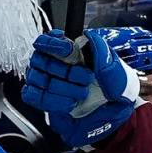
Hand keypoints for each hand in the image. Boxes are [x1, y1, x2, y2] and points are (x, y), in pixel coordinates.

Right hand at [22, 28, 139, 146]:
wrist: (114, 115)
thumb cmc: (115, 90)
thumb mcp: (116, 71)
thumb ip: (103, 54)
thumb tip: (89, 37)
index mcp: (69, 51)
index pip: (47, 40)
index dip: (53, 44)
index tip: (68, 51)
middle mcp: (54, 65)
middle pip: (41, 60)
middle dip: (65, 70)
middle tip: (86, 78)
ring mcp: (46, 82)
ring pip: (38, 78)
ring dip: (62, 87)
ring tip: (81, 93)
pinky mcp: (44, 100)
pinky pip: (35, 97)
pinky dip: (52, 100)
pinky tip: (70, 103)